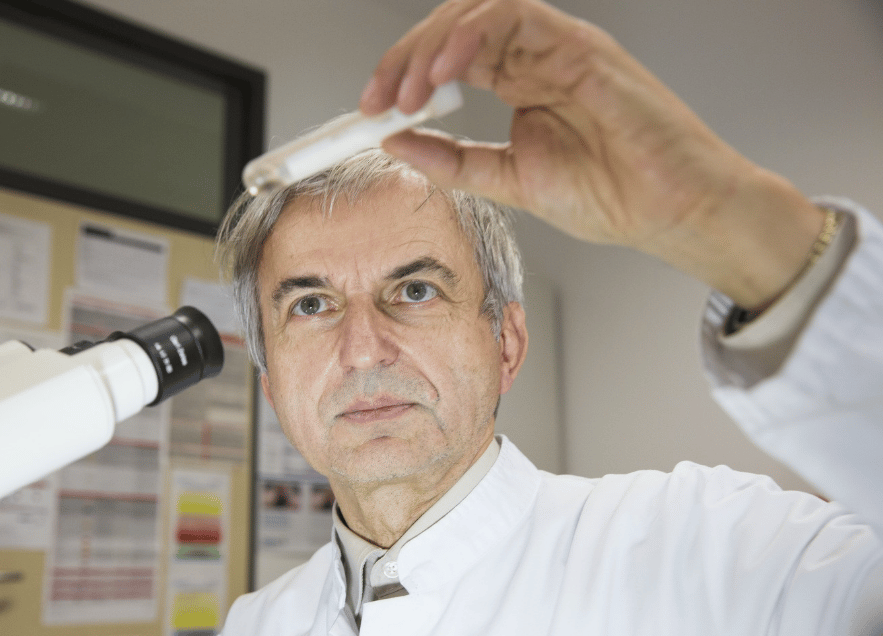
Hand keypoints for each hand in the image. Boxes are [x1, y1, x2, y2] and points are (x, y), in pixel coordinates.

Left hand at [362, 0, 823, 307]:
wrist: (669, 212)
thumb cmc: (612, 196)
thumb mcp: (508, 180)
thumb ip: (453, 160)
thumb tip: (397, 143)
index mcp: (521, 82)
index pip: (448, 59)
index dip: (403, 75)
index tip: (370, 110)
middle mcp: (535, 57)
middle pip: (453, 28)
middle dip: (405, 58)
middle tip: (377, 99)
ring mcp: (557, 46)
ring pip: (477, 10)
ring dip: (431, 46)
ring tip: (408, 92)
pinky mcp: (580, 44)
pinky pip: (513, 14)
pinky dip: (469, 36)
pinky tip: (445, 73)